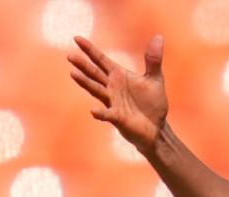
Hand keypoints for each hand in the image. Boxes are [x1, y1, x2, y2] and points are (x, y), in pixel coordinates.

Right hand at [68, 35, 168, 154]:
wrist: (157, 127)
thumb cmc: (153, 103)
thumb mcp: (155, 78)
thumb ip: (153, 59)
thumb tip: (158, 36)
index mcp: (119, 75)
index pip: (101, 60)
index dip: (90, 49)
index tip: (76, 38)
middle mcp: (112, 87)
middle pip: (94, 74)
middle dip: (83, 65)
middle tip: (70, 56)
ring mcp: (113, 102)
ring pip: (96, 90)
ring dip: (85, 83)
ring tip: (73, 74)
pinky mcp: (117, 118)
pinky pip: (107, 114)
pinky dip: (100, 113)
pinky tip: (93, 110)